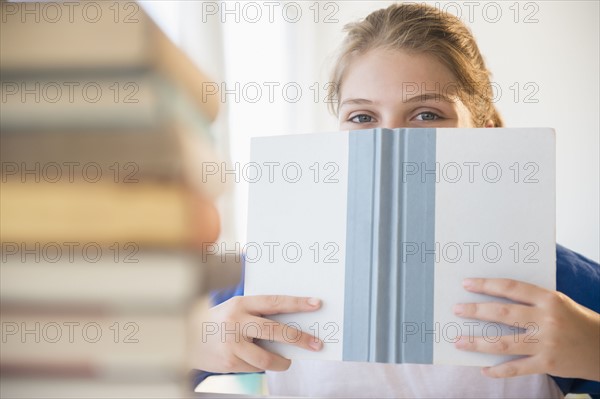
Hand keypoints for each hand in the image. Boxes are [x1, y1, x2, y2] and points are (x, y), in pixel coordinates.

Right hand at [189, 295, 322, 372]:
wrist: (186, 338)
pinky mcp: (229, 362)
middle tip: (317, 344)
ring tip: (288, 362)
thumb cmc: (222, 321)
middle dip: (300, 338)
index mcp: (241, 304)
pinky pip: (255, 368)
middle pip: (275, 331)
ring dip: (283, 362)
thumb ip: (259, 314)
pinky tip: (259, 362)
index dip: (297, 303)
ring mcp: (232, 344)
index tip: (316, 304)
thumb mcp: (237, 310)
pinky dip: (262, 367)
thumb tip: (292, 325)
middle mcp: (237, 322)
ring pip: (267, 358)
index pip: (274, 302)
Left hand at [453, 278, 599, 380]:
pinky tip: (484, 369)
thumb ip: (530, 299)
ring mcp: (546, 343)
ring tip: (458, 341)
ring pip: (504, 342)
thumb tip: (492, 297)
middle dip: (475, 311)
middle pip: (503, 313)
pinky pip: (517, 368)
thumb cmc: (575, 320)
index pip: (511, 288)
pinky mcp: (548, 364)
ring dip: (477, 343)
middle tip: (456, 309)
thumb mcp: (557, 302)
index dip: (486, 285)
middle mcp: (546, 320)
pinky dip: (498, 370)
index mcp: (548, 299)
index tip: (466, 284)